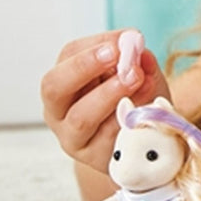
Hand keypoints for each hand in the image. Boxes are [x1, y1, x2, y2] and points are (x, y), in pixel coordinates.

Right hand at [40, 30, 171, 173]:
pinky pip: (107, 139)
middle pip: (54, 87)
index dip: (94, 47)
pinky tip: (146, 105)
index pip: (68, 56)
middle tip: (117, 55)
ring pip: (81, 117)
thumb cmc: (135, 100)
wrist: (145, 143)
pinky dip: (127, 118)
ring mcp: (73, 138)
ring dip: (109, 94)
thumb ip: (137, 58)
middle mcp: (59, 110)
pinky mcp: (94, 158)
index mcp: (65, 80)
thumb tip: (136, 46)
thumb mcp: (137, 72)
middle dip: (85, 67)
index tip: (121, 42)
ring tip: (136, 77)